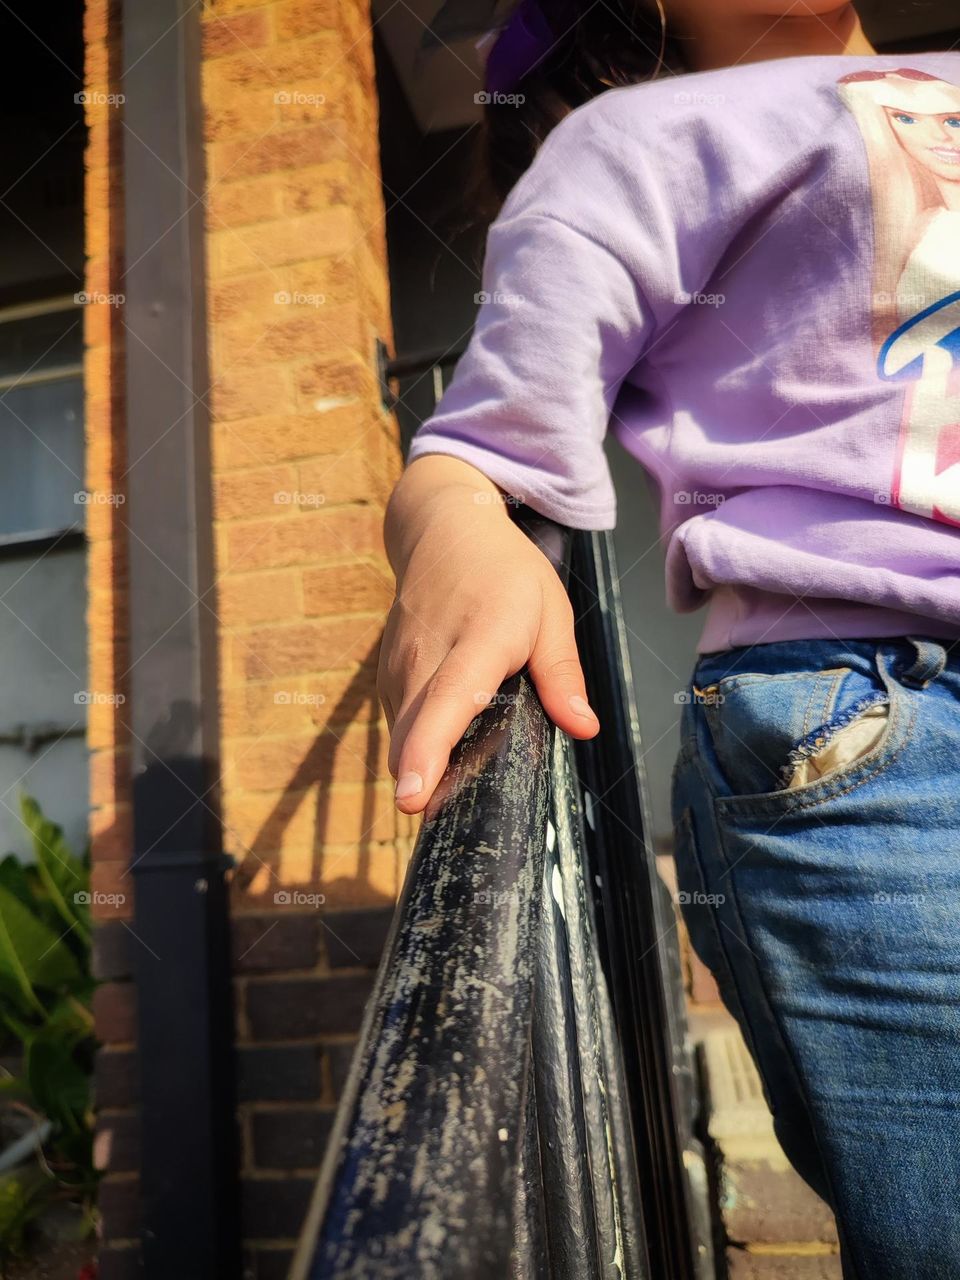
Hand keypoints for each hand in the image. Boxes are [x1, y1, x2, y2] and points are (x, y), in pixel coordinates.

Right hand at [379, 455, 599, 814]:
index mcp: (480, 637)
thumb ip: (562, 673)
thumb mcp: (551, 611)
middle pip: (413, 731)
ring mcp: (399, 663)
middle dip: (423, 782)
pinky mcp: (387, 673)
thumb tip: (584, 728)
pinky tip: (444, 749)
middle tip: (448, 819)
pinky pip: (400, 723)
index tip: (412, 799)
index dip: (428, 751)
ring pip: (402, 735)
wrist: (445, 531)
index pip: (448, 700)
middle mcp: (429, 653)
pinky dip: (418, 744)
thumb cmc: (506, 574)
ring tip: (452, 785)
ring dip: (422, 766)